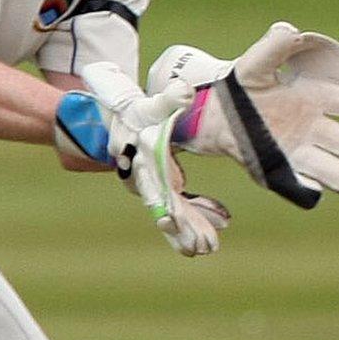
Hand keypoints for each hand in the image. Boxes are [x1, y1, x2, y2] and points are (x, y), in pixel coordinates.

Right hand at [55, 64, 231, 255]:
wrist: (117, 121)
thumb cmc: (136, 113)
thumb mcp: (150, 106)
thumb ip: (168, 100)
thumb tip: (184, 92)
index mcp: (142, 162)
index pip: (157, 186)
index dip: (167, 202)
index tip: (173, 220)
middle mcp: (146, 180)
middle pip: (165, 207)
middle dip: (183, 227)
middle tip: (203, 247)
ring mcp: (154, 187)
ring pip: (174, 211)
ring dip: (191, 228)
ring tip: (209, 248)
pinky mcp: (163, 187)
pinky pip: (181, 204)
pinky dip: (199, 213)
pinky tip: (221, 219)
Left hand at [147, 22, 338, 209]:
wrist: (214, 113)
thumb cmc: (243, 84)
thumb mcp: (255, 63)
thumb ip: (273, 46)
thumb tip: (289, 32)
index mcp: (323, 99)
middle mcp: (321, 131)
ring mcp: (305, 155)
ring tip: (318, 161)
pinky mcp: (286, 176)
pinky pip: (310, 193)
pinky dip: (308, 187)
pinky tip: (289, 170)